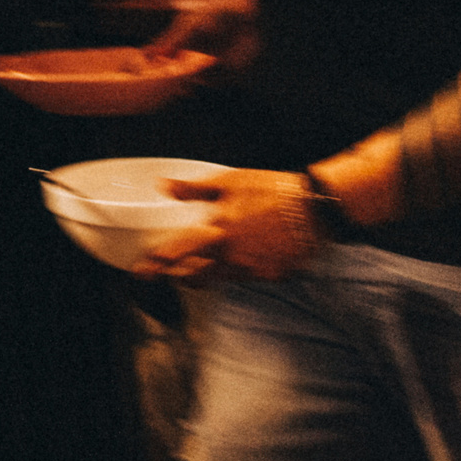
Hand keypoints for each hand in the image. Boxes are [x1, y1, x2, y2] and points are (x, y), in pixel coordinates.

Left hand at [137, 169, 319, 280]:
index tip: (143, 269)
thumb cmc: (273, 191)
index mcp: (219, 232)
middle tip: (168, 273)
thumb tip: (164, 186)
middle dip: (179, 276)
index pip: (179, 253)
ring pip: (221, 279)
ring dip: (207, 275)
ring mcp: (255, 270)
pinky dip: (238, 271)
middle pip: (196, 277)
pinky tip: (238, 260)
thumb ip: (193, 189)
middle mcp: (234, 257)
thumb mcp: (229, 182)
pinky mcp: (273, 276)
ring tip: (197, 268)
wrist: (317, 208)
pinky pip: (247, 277)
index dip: (158, 263)